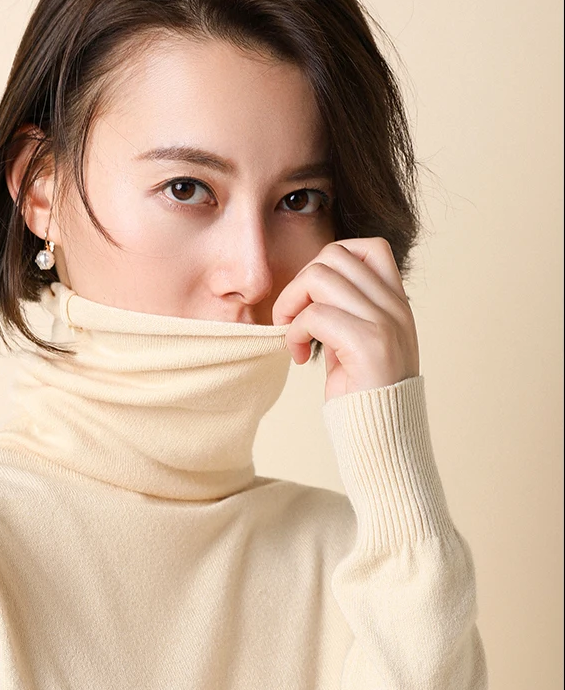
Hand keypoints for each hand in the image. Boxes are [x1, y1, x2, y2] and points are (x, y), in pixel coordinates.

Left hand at [271, 237, 420, 404]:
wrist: (384, 441)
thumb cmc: (364, 398)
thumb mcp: (357, 346)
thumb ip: (344, 314)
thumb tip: (309, 290)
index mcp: (397, 305)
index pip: (369, 248)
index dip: (330, 262)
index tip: (314, 301)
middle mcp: (396, 308)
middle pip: (334, 255)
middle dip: (300, 284)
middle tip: (292, 321)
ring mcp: (386, 323)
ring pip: (319, 277)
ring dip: (292, 305)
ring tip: (293, 337)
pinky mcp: (369, 344)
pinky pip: (315, 315)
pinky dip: (295, 332)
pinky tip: (299, 356)